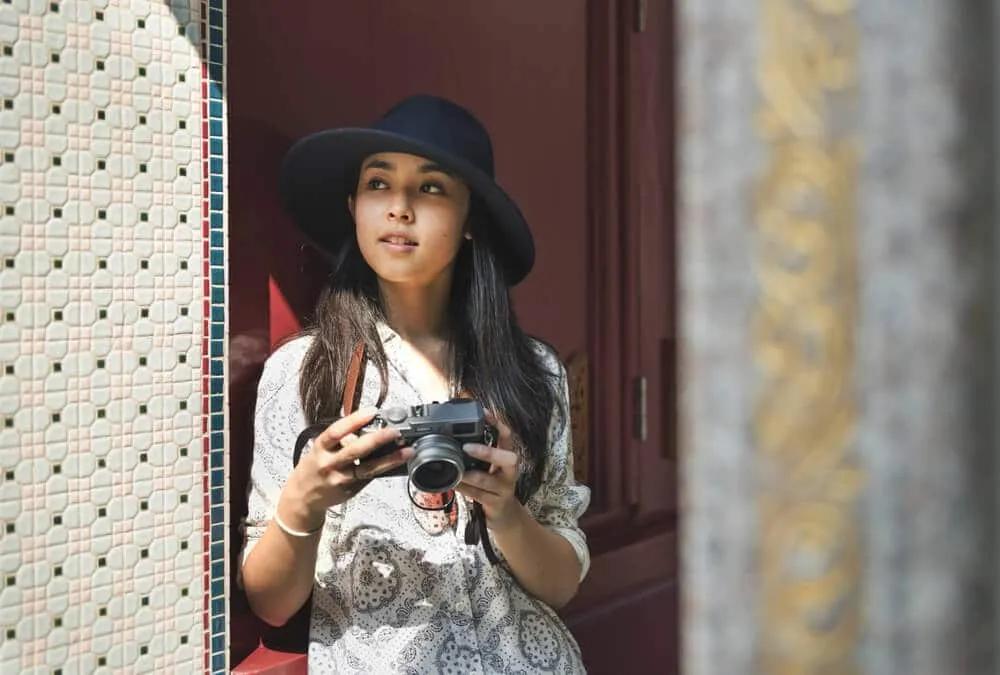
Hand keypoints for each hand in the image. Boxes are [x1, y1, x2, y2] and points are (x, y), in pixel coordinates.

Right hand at [278, 407, 408, 530]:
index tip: (372, 411)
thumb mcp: (321, 449)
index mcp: (320, 448)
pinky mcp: (350, 491)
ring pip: (368, 469)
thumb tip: (370, 426)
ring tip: (407, 451)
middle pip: (355, 451)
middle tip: (395, 431)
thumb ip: (341, 440)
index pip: (336, 432)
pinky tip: (397, 463)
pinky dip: (383, 470)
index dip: (354, 420)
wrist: (301, 497)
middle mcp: (329, 464)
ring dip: (390, 459)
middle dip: (377, 440)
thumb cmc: (314, 467)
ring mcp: (340, 480)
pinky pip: (369, 478)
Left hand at [456, 411, 524, 532]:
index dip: (498, 424)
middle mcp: (510, 472)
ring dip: (469, 474)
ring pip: (487, 480)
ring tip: (455, 468)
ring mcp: (504, 489)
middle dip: (488, 452)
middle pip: (509, 458)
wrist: (505, 515)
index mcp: (507, 458)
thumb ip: (479, 454)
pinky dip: (463, 488)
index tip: (484, 413)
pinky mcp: (495, 503)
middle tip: (466, 447)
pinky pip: (477, 495)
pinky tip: (453, 483)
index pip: (507, 437)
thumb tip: (455, 435)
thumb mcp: (491, 467)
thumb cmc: (494, 486)